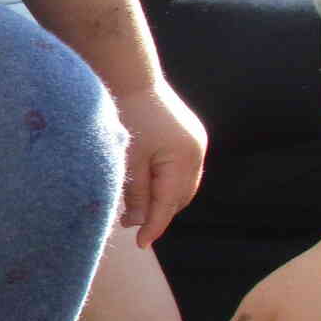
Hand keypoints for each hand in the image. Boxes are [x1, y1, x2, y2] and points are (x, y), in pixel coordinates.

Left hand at [109, 81, 205, 245]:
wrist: (129, 76)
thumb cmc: (125, 114)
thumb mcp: (126, 159)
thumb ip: (134, 192)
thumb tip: (136, 221)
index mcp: (182, 157)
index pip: (168, 202)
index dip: (154, 225)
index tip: (141, 244)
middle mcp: (196, 151)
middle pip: (179, 196)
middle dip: (158, 213)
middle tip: (133, 226)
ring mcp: (195, 142)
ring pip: (181, 185)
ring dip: (162, 198)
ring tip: (135, 209)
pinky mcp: (188, 136)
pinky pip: (179, 170)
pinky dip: (164, 182)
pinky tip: (146, 187)